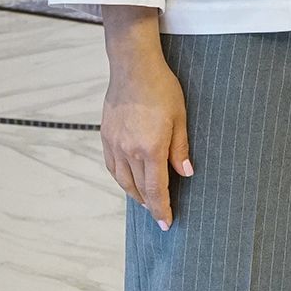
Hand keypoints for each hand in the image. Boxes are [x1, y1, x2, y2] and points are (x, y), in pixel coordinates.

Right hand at [100, 12, 192, 228]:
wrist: (133, 67)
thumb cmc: (161, 88)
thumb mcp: (180, 118)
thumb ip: (180, 150)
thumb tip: (185, 174)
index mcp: (150, 148)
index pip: (157, 189)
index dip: (161, 209)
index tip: (166, 223)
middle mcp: (129, 150)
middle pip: (139, 188)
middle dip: (150, 205)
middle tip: (159, 215)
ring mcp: (115, 143)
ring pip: (123, 180)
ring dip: (134, 194)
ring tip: (145, 201)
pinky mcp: (106, 135)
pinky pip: (112, 166)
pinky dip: (121, 178)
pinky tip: (128, 180)